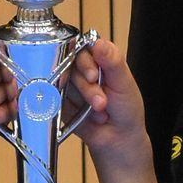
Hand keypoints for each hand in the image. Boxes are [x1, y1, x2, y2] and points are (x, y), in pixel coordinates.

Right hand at [66, 39, 151, 175]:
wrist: (118, 139)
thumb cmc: (126, 110)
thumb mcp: (124, 84)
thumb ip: (113, 62)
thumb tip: (99, 43)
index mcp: (101, 58)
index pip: (85, 47)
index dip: (85, 61)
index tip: (92, 75)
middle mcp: (83, 68)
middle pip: (71, 65)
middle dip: (86, 87)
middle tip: (101, 102)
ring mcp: (70, 84)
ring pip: (64, 82)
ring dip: (82, 100)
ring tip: (100, 113)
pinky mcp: (60, 100)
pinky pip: (56, 98)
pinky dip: (71, 109)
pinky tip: (84, 116)